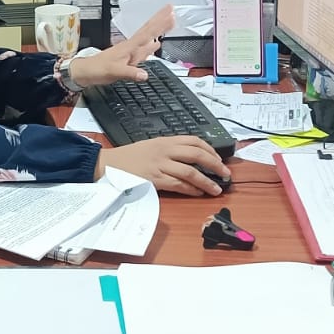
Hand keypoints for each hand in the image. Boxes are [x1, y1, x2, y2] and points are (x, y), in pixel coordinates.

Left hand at [64, 4, 174, 88]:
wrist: (85, 72)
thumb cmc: (97, 69)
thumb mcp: (114, 72)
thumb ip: (130, 73)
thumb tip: (144, 75)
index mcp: (129, 47)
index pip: (148, 32)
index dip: (160, 23)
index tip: (170, 13)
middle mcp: (130, 46)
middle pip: (148, 30)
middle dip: (160, 20)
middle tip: (171, 10)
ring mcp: (129, 51)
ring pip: (147, 38)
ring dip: (158, 29)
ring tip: (168, 22)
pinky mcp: (127, 58)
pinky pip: (143, 49)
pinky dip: (151, 45)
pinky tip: (155, 44)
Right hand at [104, 136, 231, 195]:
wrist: (108, 165)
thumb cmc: (128, 158)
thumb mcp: (151, 147)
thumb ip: (170, 150)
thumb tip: (192, 159)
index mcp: (165, 141)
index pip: (194, 141)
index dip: (211, 150)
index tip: (219, 159)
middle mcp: (165, 151)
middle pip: (197, 155)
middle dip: (215, 165)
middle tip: (226, 174)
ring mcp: (160, 165)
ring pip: (191, 172)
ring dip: (207, 181)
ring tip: (217, 189)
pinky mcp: (155, 179)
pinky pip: (178, 184)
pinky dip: (191, 189)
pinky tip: (198, 193)